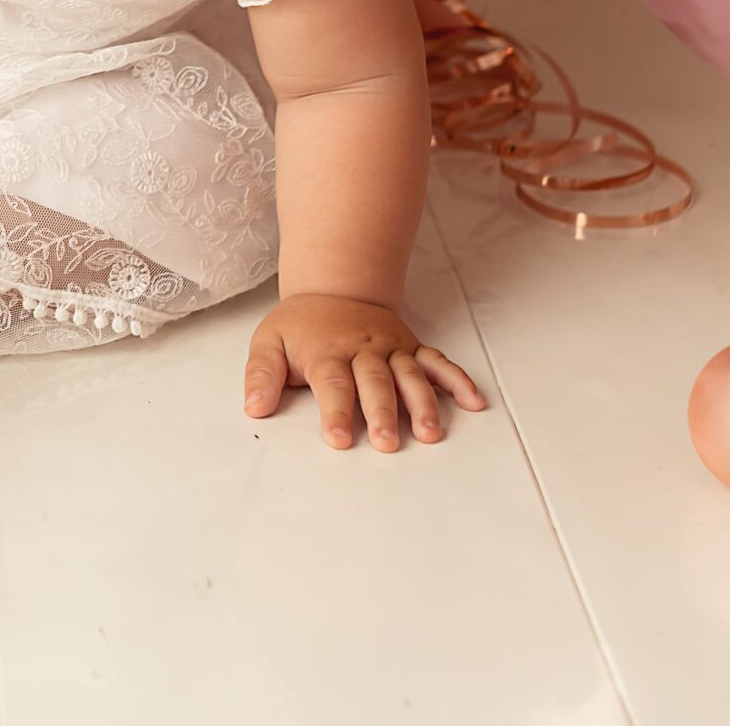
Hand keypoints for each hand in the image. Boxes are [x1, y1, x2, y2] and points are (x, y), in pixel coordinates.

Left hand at [243, 292, 485, 450]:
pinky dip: (457, 381)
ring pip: (409, 374)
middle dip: (381, 411)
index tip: (338, 439)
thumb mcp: (268, 342)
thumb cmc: (300, 326)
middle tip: (386, 441)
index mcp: (327, 351)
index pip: (332, 384)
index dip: (334, 412)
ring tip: (430, 433)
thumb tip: (254, 407)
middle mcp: (363, 349)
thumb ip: (261, 376)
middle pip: (374, 381)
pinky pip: (438, 362)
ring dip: (422, 403)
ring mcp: (391, 348)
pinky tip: (474, 402)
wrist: (332, 288)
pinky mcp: (412, 348)